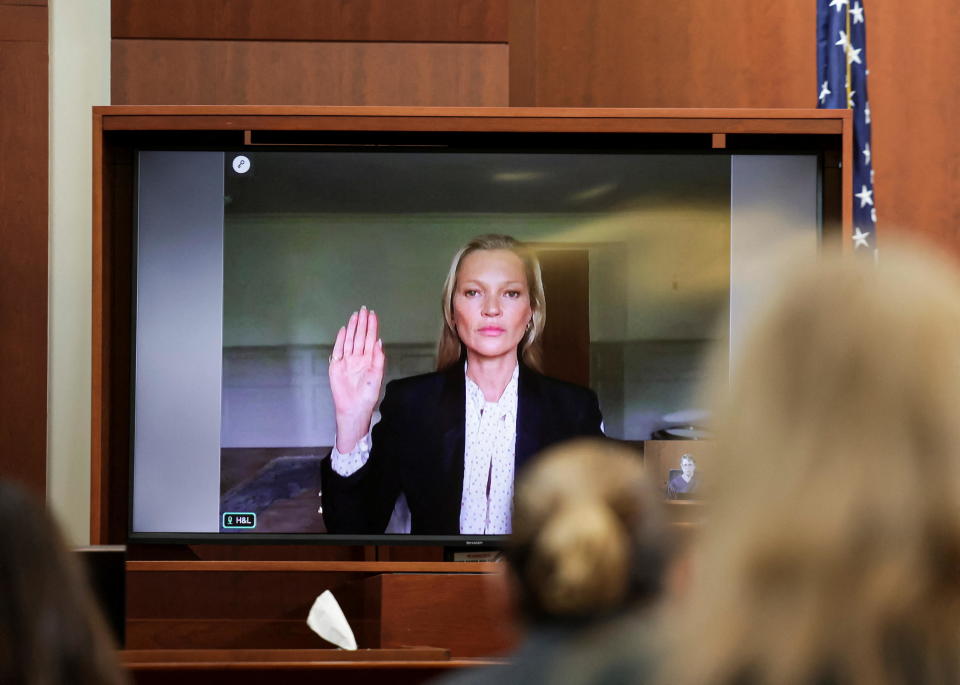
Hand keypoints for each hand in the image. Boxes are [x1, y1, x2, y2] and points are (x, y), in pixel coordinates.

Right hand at [329, 307, 384, 451]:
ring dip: (353, 328)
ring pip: (350, 340)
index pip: (371, 339)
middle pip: (360, 337)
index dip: (372, 327)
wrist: (353, 408)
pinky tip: (344, 329)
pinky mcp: (336, 366)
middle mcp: (358, 358)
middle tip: (364, 309)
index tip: (373, 315)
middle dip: (362, 323)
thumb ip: (378, 359)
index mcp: (369, 360)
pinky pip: (338, 349)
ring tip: (355, 316)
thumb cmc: (367, 395)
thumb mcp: (377, 376)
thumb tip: (379, 341)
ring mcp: (347, 361)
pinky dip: (341, 339)